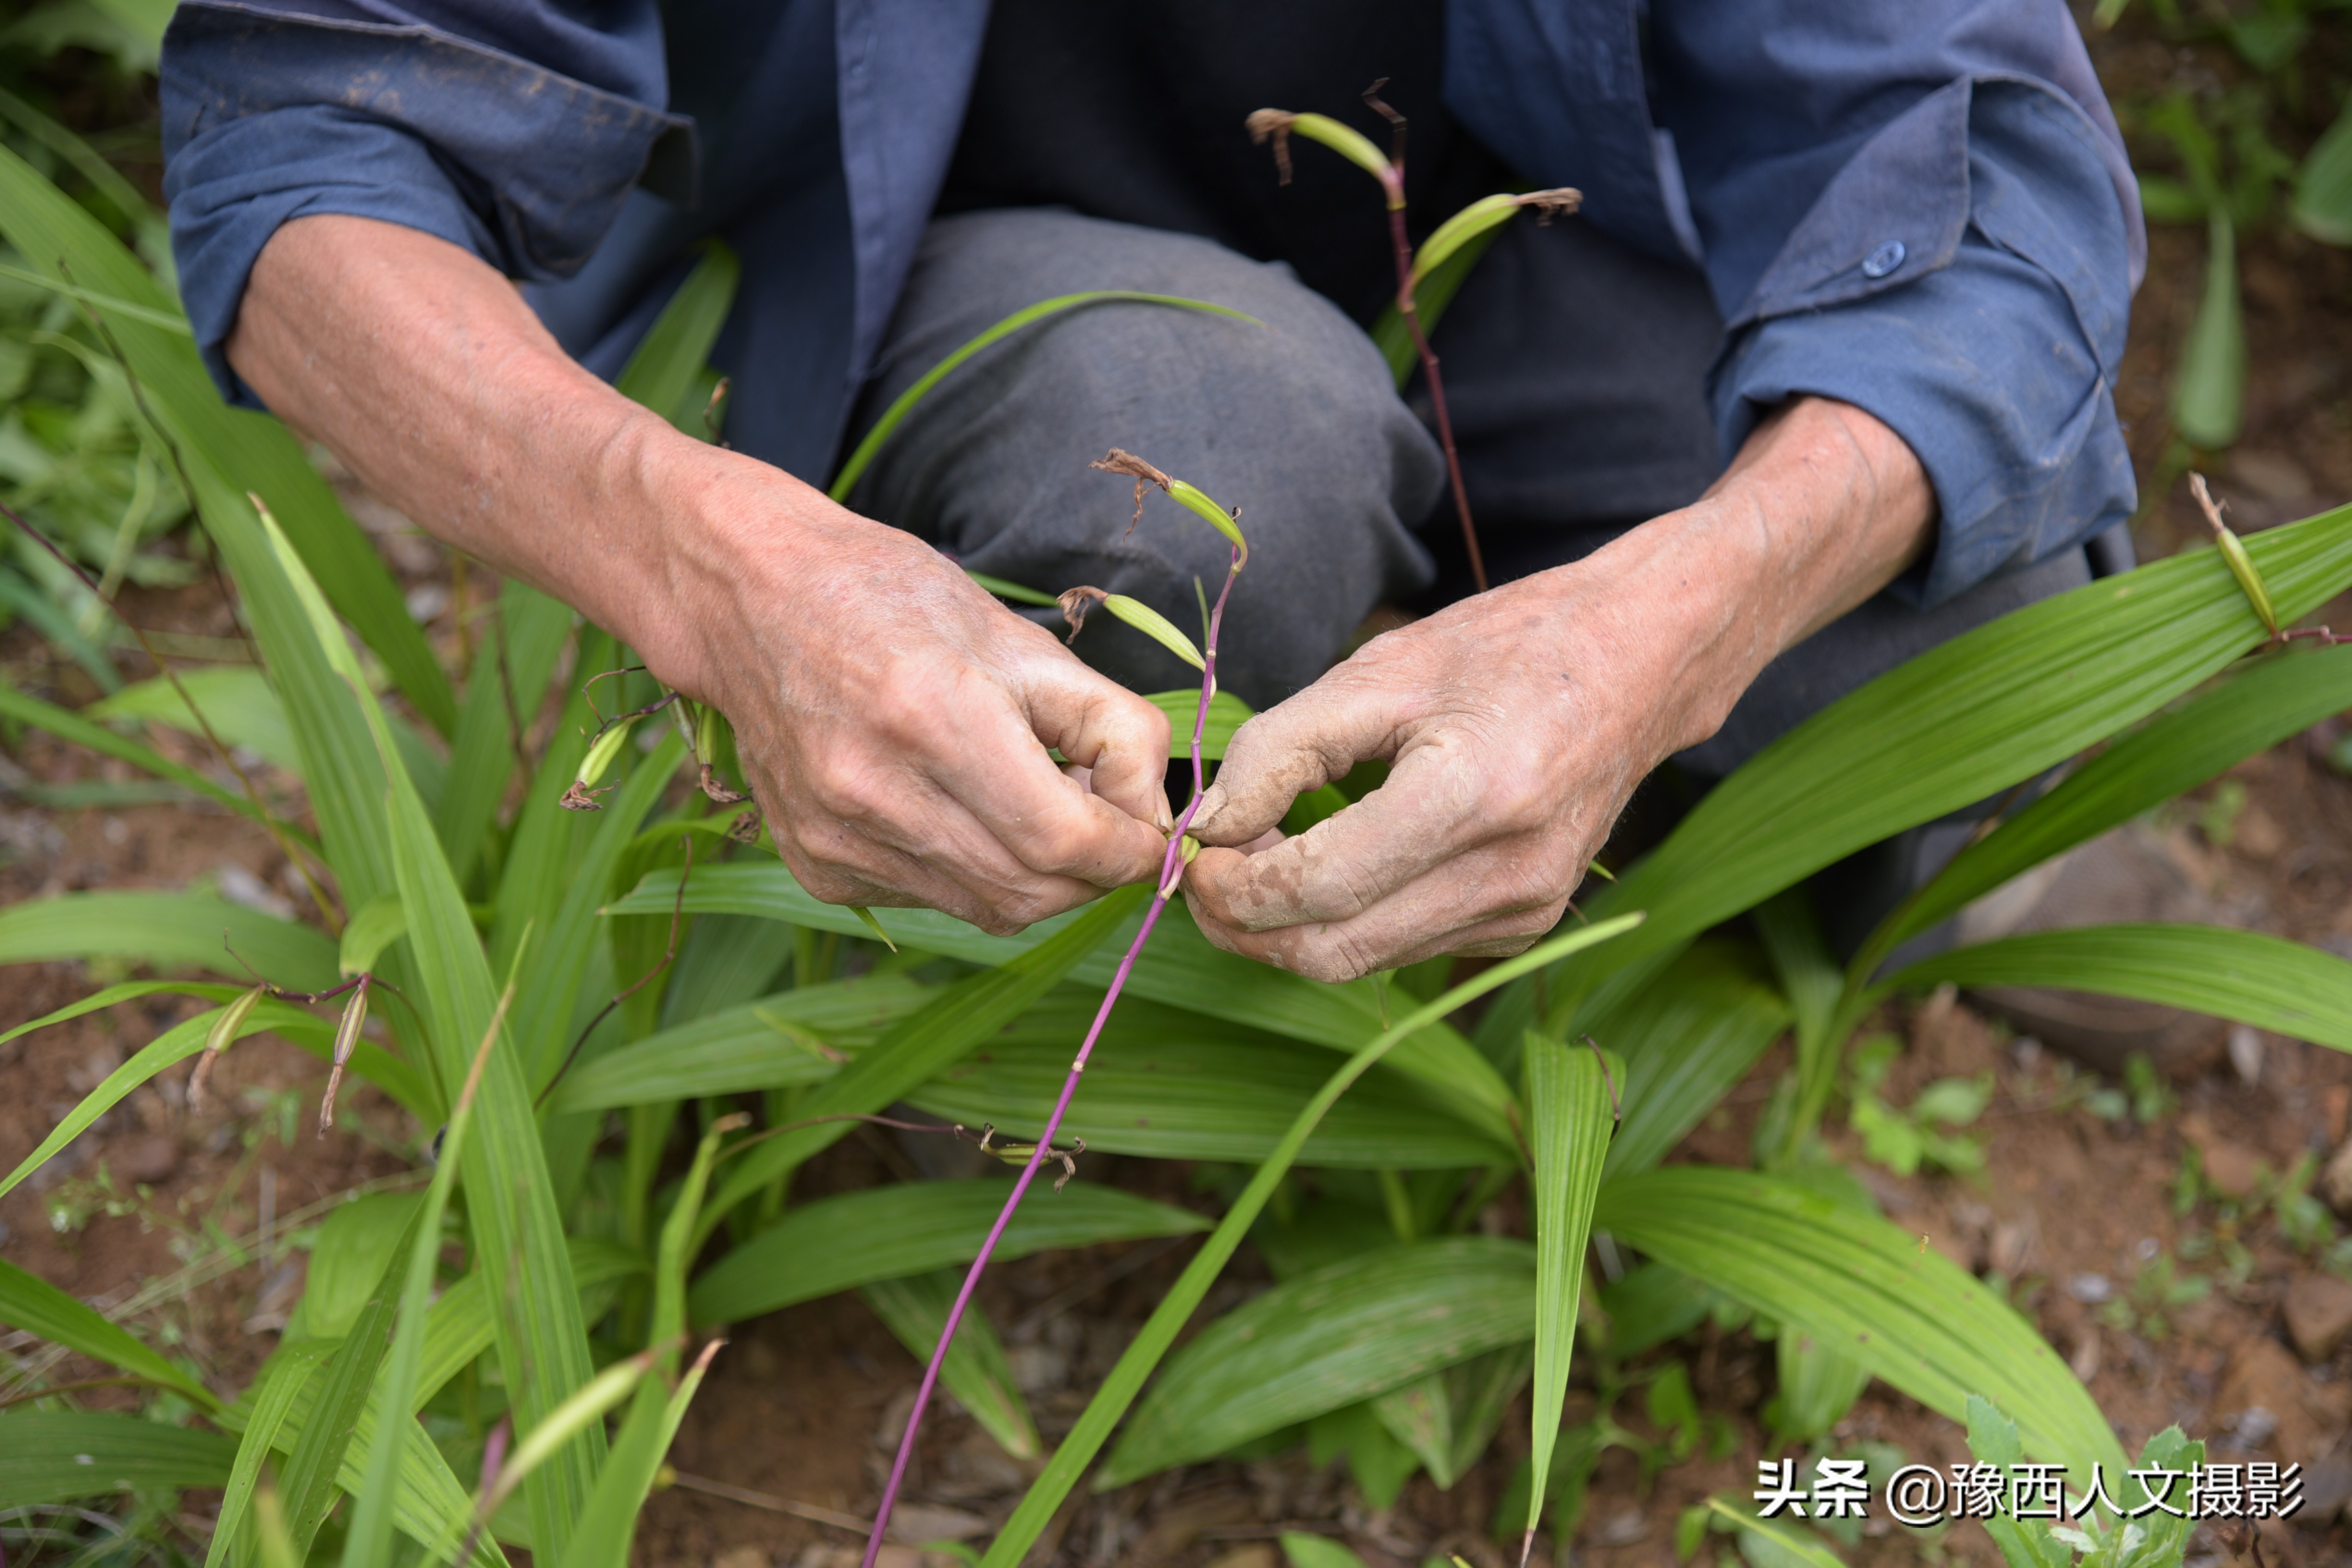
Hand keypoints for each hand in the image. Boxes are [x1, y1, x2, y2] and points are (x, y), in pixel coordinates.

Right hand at [664, 472, 1172, 933]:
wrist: (754, 601)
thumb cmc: (897, 601)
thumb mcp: (1025, 640)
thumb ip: (1115, 728)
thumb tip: (1154, 818)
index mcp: (936, 719)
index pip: (1067, 840)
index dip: (1130, 848)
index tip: (1149, 830)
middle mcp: (876, 794)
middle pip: (1034, 891)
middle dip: (1091, 867)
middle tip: (1097, 812)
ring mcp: (837, 842)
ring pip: (990, 909)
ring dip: (1037, 874)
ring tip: (1027, 800)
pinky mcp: (817, 868)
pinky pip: (933, 901)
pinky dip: (972, 872)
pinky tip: (955, 809)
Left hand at [1181, 397, 1932, 980]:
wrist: (1641, 664)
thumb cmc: (1509, 649)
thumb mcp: (1380, 669)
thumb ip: (1281, 748)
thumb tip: (1208, 824)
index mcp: (1471, 797)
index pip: (1315, 886)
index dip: (1232, 883)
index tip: (1191, 852)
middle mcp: (1506, 875)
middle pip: (1329, 952)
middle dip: (1245, 926)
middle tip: (1200, 875)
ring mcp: (1522, 913)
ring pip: (1360, 962)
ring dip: (1287, 928)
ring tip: (1253, 861)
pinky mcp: (1523, 926)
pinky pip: (1402, 948)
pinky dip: (1345, 921)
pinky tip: (1326, 865)